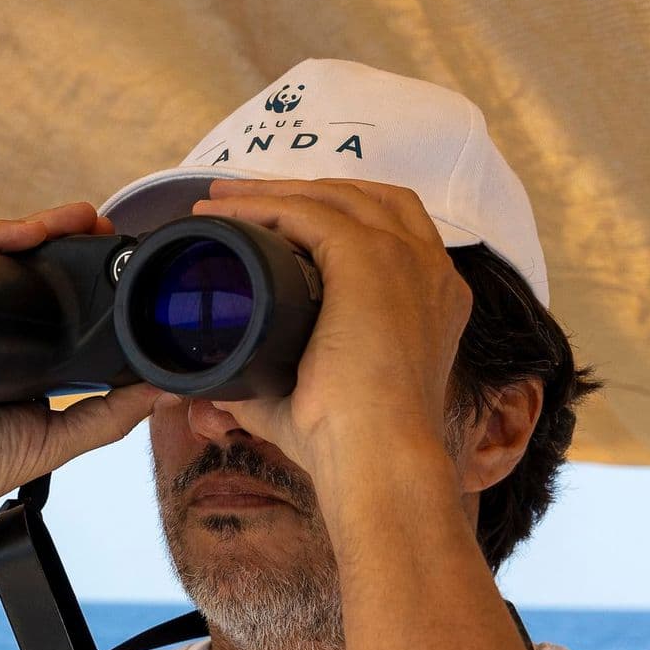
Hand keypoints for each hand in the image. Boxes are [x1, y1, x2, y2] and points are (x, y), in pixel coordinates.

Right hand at [0, 202, 161, 559]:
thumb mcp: (57, 437)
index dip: (74, 260)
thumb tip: (167, 386)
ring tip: (68, 219)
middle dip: (55, 231)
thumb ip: (111, 414)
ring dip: (26, 227)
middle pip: (12, 258)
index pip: (40, 286)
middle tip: (95, 219)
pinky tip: (18, 236)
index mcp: (8, 343)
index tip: (112, 243)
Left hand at [189, 178, 472, 484]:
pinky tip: (227, 211)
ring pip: (334, 197)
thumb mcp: (310, 400)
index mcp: (430, 299)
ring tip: (220, 198)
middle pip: (364, 198)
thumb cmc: (349, 446)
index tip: (274, 220)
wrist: (377, 459)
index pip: (386, 227)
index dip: (330, 213)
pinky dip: (264, 205)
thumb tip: (219, 384)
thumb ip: (269, 382)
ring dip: (272, 190)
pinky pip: (310, 211)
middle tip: (236, 197)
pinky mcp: (370, 259)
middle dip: (299, 191)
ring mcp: (405, 259)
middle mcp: (428, 271)